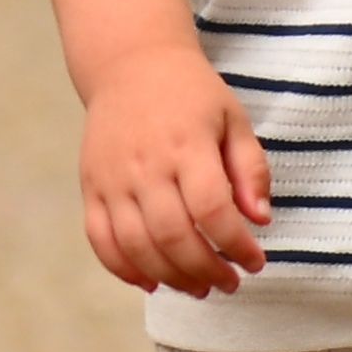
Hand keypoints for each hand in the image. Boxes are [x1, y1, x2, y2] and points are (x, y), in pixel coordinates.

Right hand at [77, 55, 269, 298]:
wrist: (130, 63)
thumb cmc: (190, 94)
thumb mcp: (233, 119)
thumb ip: (251, 169)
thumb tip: (260, 221)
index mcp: (186, 144)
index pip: (212, 210)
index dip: (236, 245)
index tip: (255, 262)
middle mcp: (145, 164)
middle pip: (173, 236)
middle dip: (206, 270)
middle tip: (229, 283)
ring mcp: (112, 178)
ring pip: (137, 246)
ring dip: (171, 278)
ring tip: (198, 287)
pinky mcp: (90, 186)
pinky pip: (101, 240)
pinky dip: (124, 269)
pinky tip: (152, 283)